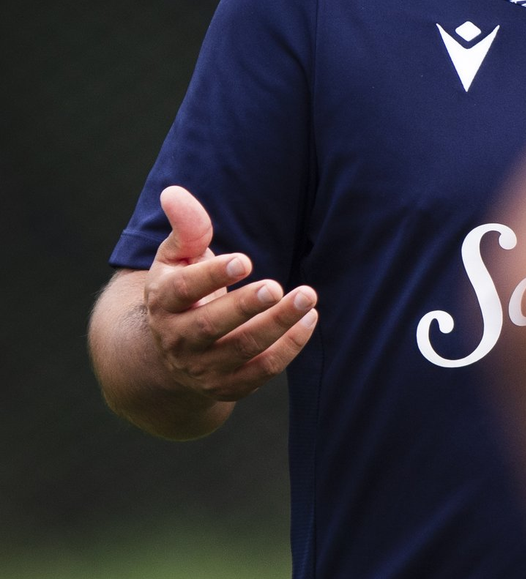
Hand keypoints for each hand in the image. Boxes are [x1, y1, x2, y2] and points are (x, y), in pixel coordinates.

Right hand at [143, 185, 318, 403]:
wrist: (172, 356)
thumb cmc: (184, 290)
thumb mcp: (178, 258)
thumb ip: (185, 228)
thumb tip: (174, 192)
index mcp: (163, 302)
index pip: (182, 291)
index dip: (212, 276)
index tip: (244, 261)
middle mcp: (178, 339)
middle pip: (212, 325)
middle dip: (246, 307)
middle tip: (277, 286)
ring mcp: (203, 367)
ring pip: (243, 350)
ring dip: (278, 325)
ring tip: (308, 296)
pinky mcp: (228, 386)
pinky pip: (261, 371)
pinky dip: (289, 348)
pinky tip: (309, 319)